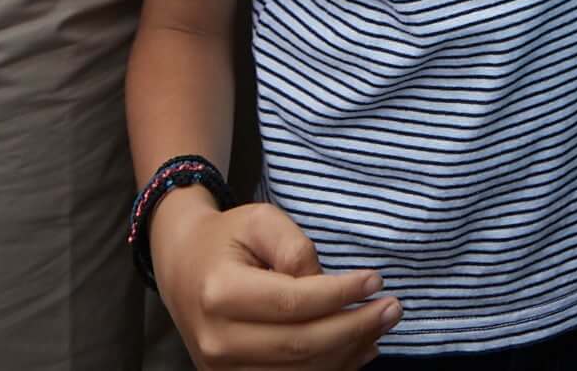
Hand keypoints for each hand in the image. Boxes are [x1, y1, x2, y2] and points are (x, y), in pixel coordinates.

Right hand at [153, 197, 399, 367]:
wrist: (183, 265)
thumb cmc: (228, 238)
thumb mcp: (261, 221)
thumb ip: (296, 248)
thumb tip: (327, 284)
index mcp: (219, 293)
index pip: (293, 303)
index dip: (340, 294)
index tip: (376, 280)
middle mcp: (217, 339)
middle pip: (299, 345)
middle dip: (354, 328)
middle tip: (393, 308)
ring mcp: (220, 367)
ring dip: (347, 353)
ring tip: (380, 327)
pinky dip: (329, 369)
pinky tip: (358, 349)